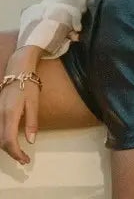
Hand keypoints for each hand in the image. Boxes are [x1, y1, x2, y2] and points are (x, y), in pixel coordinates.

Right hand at [0, 49, 41, 165]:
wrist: (17, 71)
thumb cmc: (27, 84)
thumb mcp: (34, 102)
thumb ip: (32, 122)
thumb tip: (30, 141)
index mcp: (9, 114)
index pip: (9, 141)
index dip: (16, 153)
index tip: (25, 159)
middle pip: (1, 142)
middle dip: (12, 153)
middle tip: (24, 159)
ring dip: (7, 147)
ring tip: (19, 153)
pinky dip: (4, 139)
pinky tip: (12, 142)